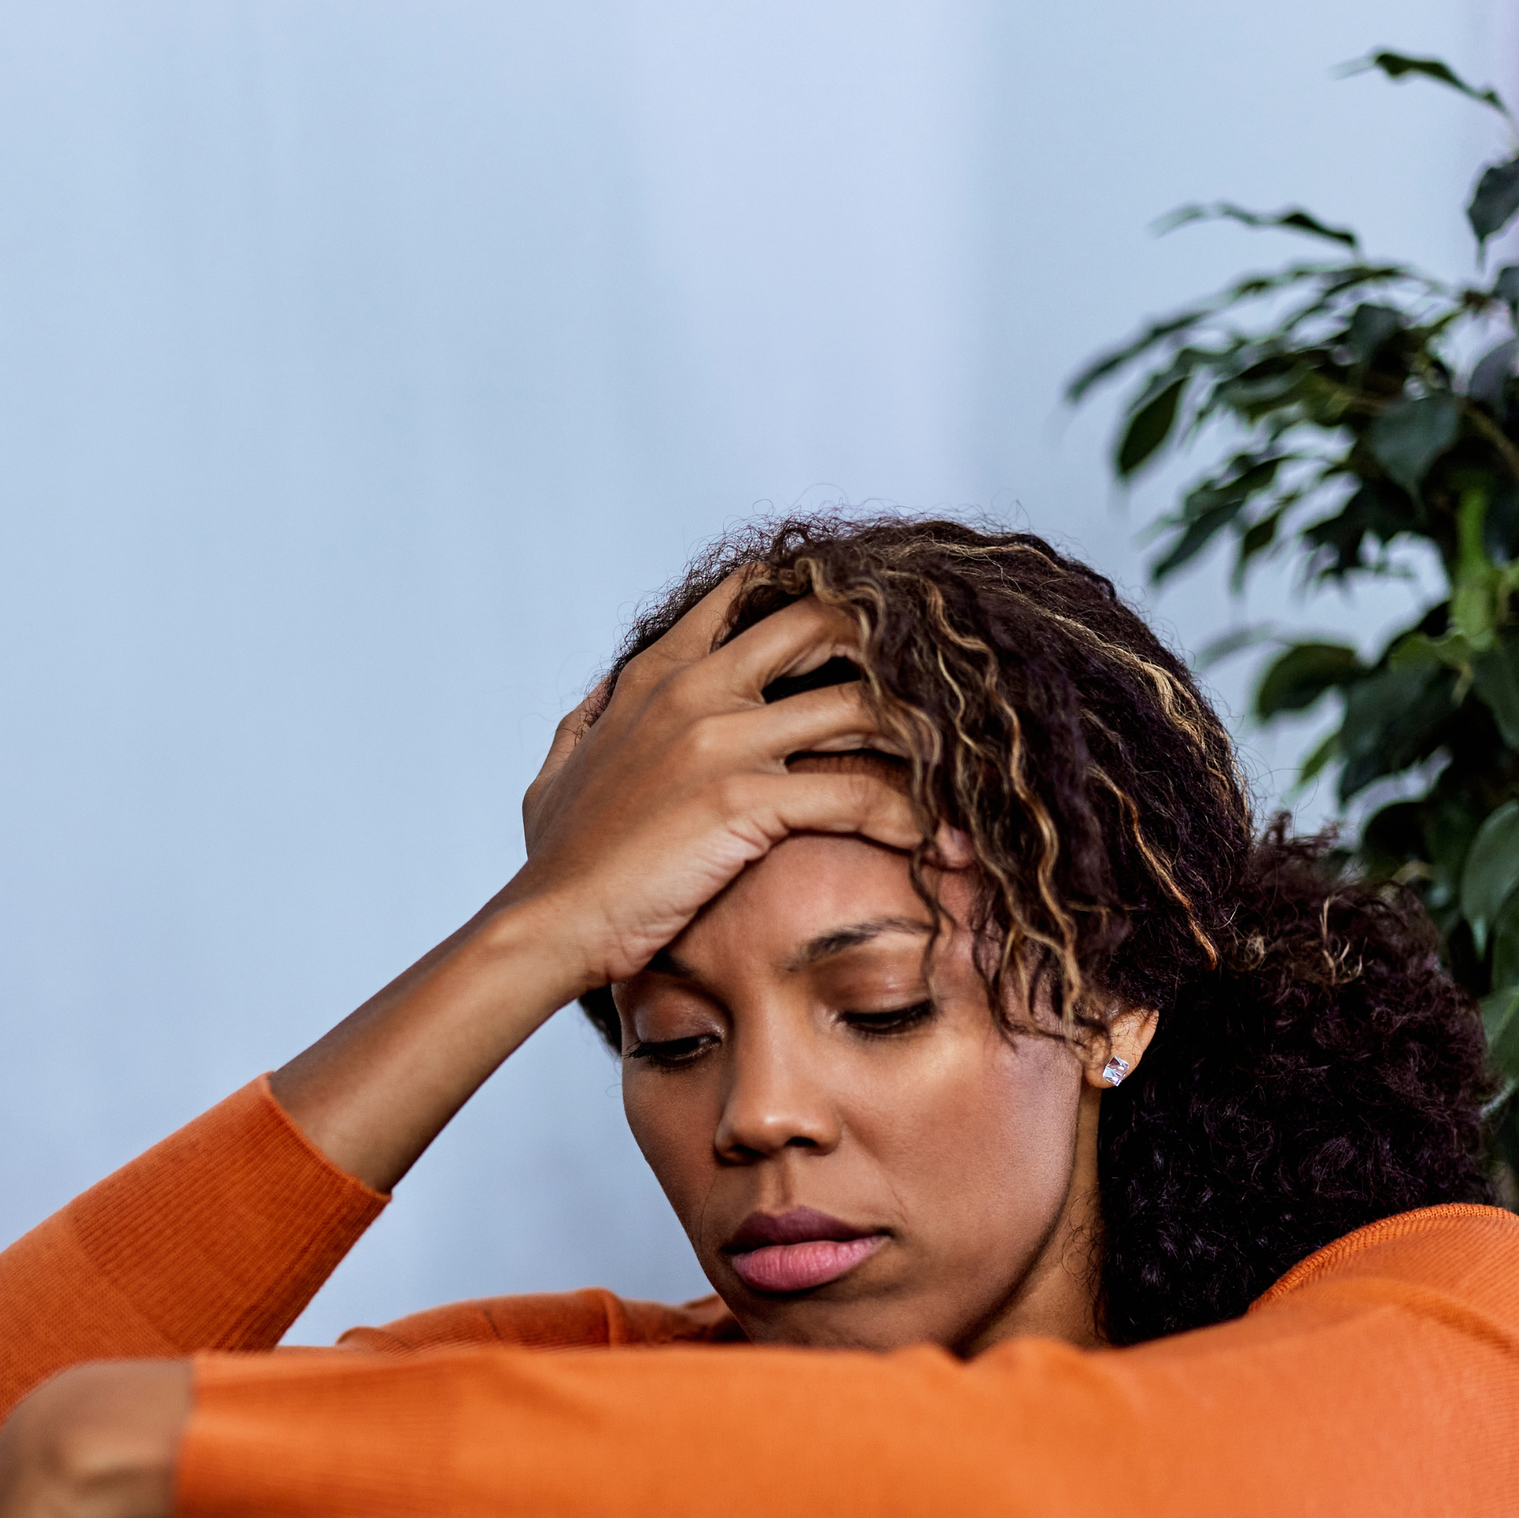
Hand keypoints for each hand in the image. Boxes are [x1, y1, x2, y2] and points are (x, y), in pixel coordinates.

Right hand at [505, 574, 925, 993]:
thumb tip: (601, 697)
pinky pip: (856, 795)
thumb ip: (588, 724)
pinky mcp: (742, 801)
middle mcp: (696, 690)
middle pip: (824, 625)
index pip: (749, 595)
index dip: (818, 597)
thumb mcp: (557, 773)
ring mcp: (721, 740)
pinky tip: (946, 846)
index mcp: (658, 675)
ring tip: (970, 772)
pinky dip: (913, 819)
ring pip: (859, 707)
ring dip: (924, 739)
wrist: (547, 922)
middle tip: (946, 692)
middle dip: (893, 650)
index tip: (873, 627)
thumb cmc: (557, 862)